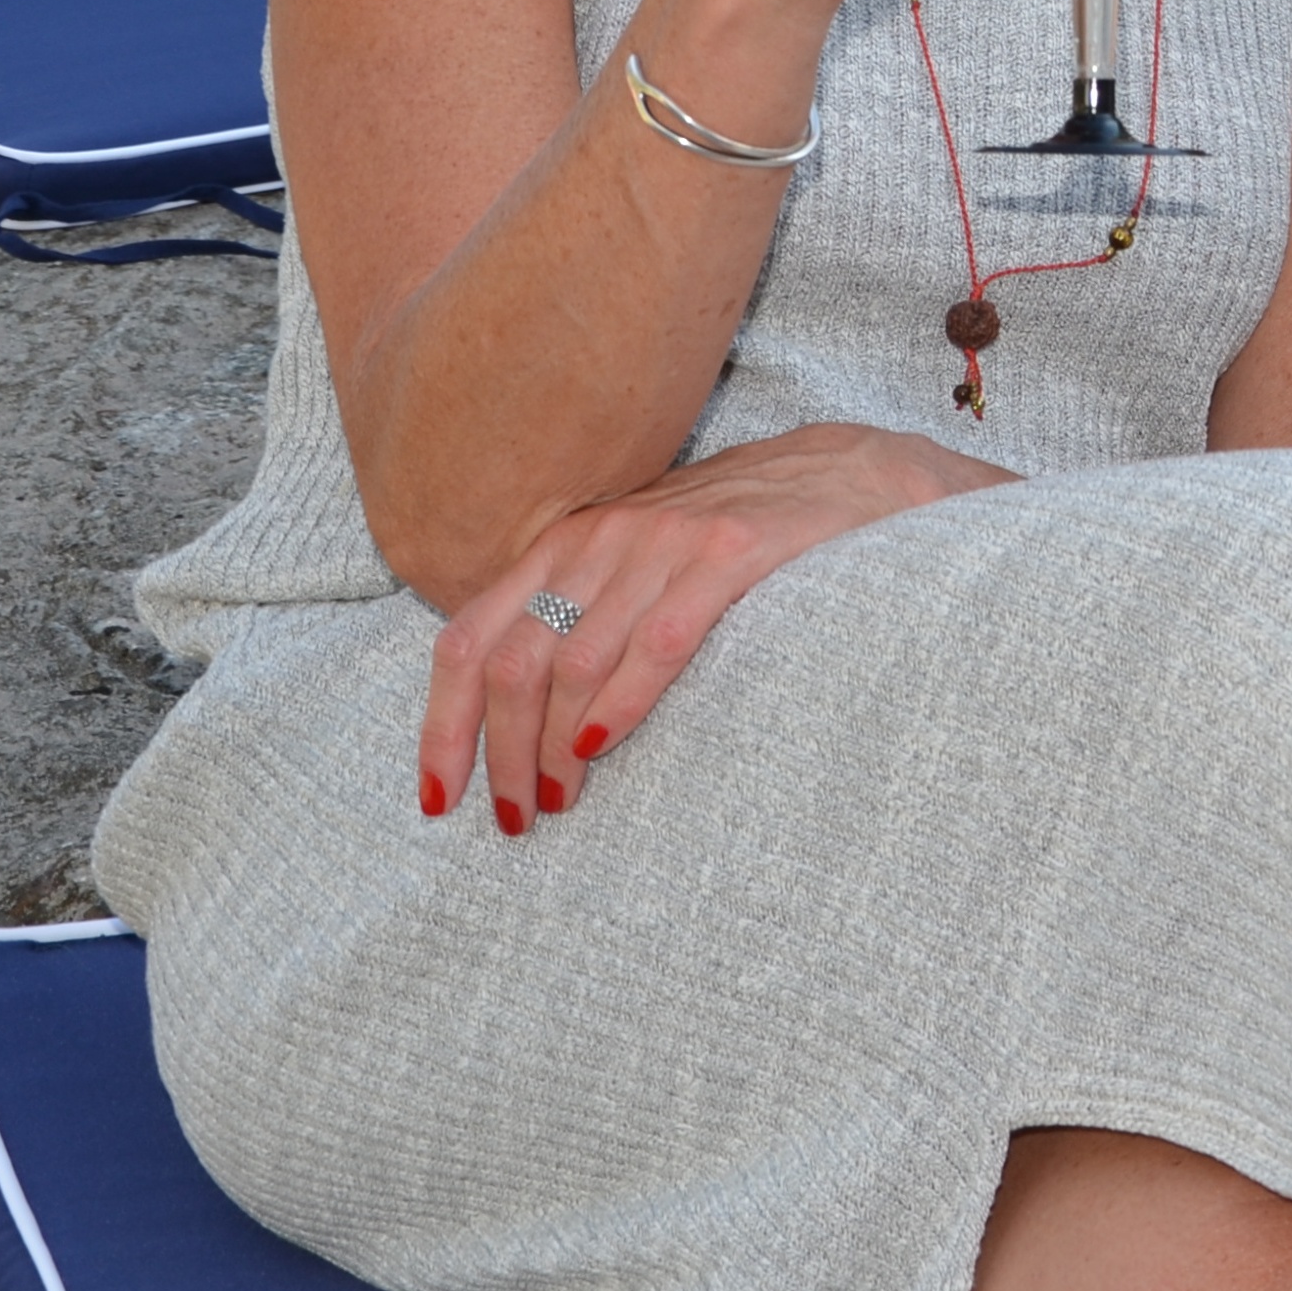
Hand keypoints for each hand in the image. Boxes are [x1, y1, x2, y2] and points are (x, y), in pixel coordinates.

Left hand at [419, 423, 1007, 836]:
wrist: (853, 473)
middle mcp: (601, 537)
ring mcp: (665, 543)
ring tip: (560, 801)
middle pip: (511, 663)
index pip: (466, 639)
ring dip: (552, 747)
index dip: (441, 726)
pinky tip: (603, 745)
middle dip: (501, 754)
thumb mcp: (645, 560)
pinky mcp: (732, 553)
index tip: (438, 797)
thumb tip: (521, 711)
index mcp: (567, 544)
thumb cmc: (745, 533)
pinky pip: (656, 639)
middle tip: (518, 818)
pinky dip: (622, 701)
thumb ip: (586, 610)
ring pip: (572, 662)